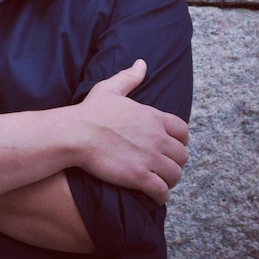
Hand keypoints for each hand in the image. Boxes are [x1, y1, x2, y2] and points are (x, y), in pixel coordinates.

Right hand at [75, 59, 188, 204]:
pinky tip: (152, 195)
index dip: (179, 141)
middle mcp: (157, 137)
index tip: (169, 146)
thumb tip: (142, 63)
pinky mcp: (139, 176)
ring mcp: (150, 158)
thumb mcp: (110, 88)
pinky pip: (161, 191)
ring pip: (175, 174)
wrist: (75, 133)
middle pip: (182, 155)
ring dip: (169, 180)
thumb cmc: (90, 112)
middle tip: (161, 166)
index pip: (183, 131)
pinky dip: (160, 195)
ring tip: (158, 182)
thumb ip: (130, 77)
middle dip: (174, 162)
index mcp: (154, 117)